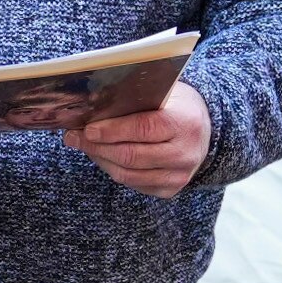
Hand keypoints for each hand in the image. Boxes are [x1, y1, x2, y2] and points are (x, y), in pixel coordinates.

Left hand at [70, 82, 212, 198]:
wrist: (206, 130)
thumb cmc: (176, 106)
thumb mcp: (163, 93)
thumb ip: (134, 97)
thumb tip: (92, 102)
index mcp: (184, 123)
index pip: (143, 129)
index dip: (112, 131)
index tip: (88, 129)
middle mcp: (185, 153)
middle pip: (132, 155)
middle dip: (98, 147)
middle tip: (75, 138)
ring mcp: (179, 175)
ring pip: (128, 174)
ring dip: (101, 160)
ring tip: (85, 146)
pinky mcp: (170, 189)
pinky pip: (134, 184)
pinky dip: (114, 170)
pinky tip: (103, 156)